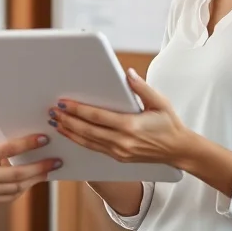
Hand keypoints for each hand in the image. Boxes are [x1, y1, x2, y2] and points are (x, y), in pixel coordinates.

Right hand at [0, 119, 60, 207]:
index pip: (7, 150)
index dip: (27, 144)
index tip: (43, 139)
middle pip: (18, 174)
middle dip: (40, 167)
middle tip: (56, 161)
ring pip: (17, 188)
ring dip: (35, 179)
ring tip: (48, 170)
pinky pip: (10, 197)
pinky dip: (22, 189)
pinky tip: (30, 181)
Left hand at [49, 67, 190, 165]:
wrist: (178, 150)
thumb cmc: (169, 124)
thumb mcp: (160, 102)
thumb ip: (142, 87)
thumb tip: (126, 73)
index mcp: (131, 126)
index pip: (97, 117)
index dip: (78, 110)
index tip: (64, 103)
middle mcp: (122, 141)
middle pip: (87, 131)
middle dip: (67, 120)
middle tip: (53, 111)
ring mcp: (119, 152)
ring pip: (88, 142)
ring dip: (70, 131)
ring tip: (56, 122)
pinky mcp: (118, 157)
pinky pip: (94, 148)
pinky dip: (79, 141)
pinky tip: (70, 134)